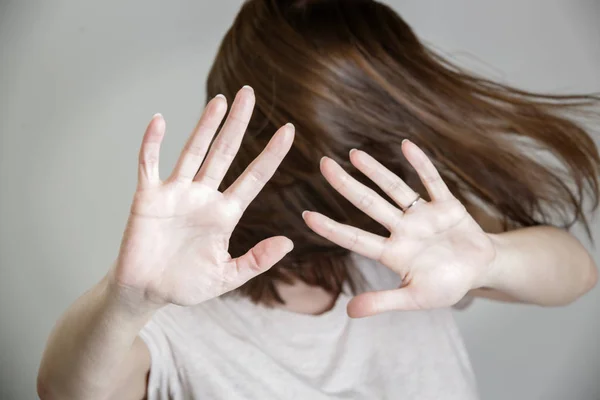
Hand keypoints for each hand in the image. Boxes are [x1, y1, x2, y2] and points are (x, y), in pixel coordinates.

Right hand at [113, 87, 294, 307]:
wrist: (146, 292)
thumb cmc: (185, 285)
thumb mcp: (227, 277)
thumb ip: (256, 261)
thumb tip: (289, 243)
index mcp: (225, 214)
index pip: (254, 177)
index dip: (271, 155)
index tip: (289, 131)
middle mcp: (203, 197)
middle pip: (224, 153)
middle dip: (237, 124)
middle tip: (249, 93)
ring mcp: (175, 194)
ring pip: (193, 152)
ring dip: (205, 126)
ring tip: (220, 100)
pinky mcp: (148, 197)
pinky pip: (149, 164)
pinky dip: (152, 143)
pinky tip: (160, 121)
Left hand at [303, 140, 496, 316]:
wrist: (481, 271)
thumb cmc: (446, 286)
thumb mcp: (415, 298)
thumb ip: (383, 302)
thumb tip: (348, 312)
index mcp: (393, 254)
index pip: (355, 238)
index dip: (331, 228)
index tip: (306, 216)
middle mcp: (403, 230)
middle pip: (369, 204)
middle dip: (347, 185)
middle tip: (324, 164)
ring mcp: (423, 215)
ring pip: (395, 189)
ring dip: (376, 171)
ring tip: (354, 154)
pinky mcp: (446, 205)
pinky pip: (432, 181)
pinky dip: (421, 164)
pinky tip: (406, 145)